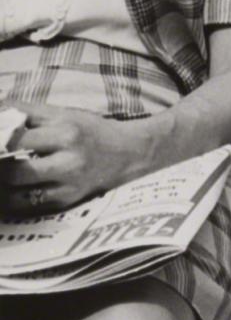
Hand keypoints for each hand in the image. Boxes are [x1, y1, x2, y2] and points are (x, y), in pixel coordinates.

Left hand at [0, 103, 142, 214]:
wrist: (128, 153)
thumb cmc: (91, 130)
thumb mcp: (63, 114)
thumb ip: (26, 112)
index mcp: (67, 133)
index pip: (17, 139)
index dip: (0, 140)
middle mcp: (70, 162)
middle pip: (14, 171)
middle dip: (1, 166)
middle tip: (1, 159)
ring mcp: (69, 186)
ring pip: (16, 194)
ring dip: (4, 185)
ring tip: (5, 174)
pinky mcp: (67, 202)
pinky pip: (28, 207)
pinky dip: (13, 199)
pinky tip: (14, 188)